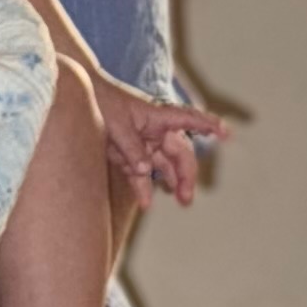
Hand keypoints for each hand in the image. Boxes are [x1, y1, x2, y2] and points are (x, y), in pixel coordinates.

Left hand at [93, 76, 217, 208]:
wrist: (80, 102)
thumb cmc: (102, 104)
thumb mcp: (117, 125)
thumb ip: (131, 148)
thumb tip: (144, 169)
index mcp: (158, 116)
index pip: (190, 119)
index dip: (209, 125)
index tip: (227, 134)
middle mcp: (156, 131)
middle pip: (179, 154)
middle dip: (187, 175)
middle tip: (187, 197)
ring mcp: (144, 144)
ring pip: (165, 167)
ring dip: (173, 184)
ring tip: (182, 202)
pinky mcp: (130, 157)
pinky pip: (140, 175)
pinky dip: (143, 189)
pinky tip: (147, 204)